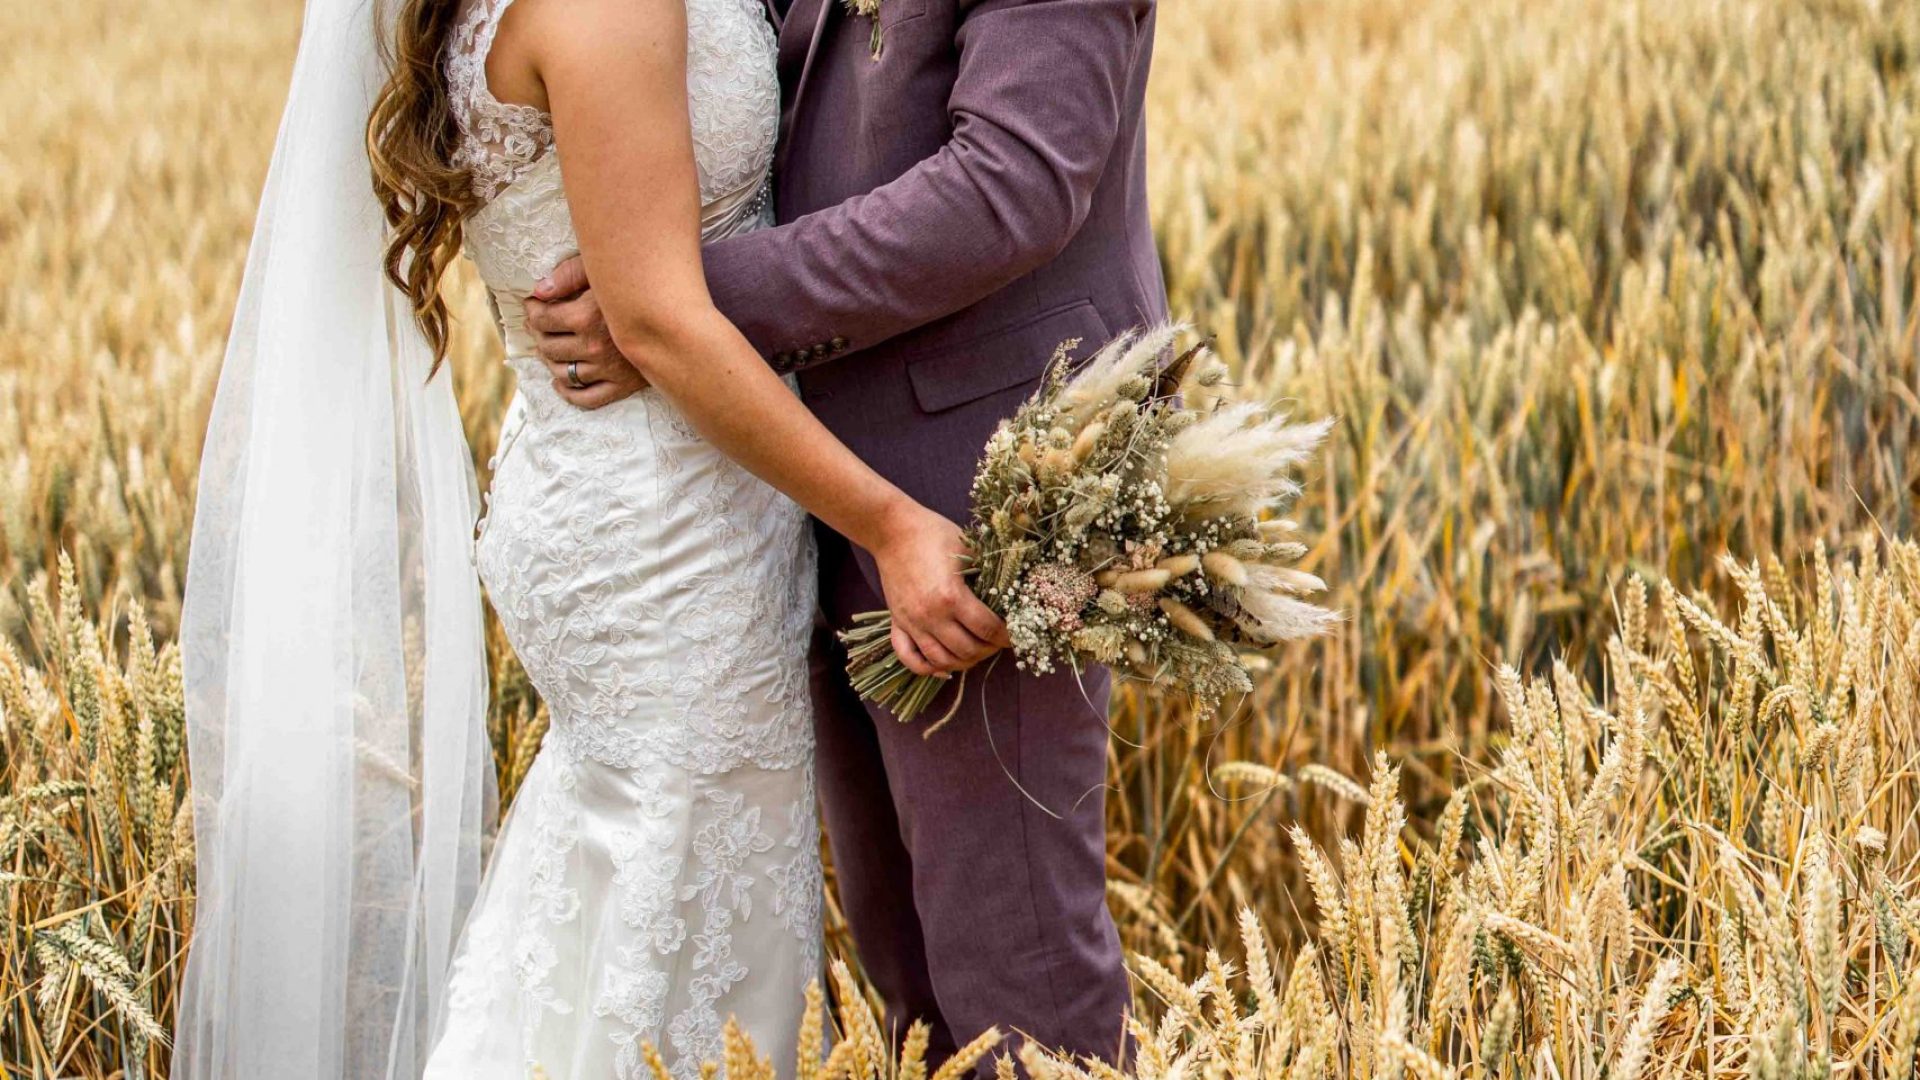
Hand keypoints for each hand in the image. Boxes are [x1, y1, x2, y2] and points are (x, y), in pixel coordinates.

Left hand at [526, 256, 647, 408]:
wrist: (680, 317)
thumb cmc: (639, 287)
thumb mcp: (605, 270)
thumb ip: (569, 275)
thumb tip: (538, 292)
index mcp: (586, 317)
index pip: (542, 319)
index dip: (532, 311)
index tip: (533, 305)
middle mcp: (594, 347)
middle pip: (548, 347)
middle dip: (539, 335)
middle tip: (539, 325)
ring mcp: (607, 370)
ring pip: (563, 373)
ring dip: (550, 361)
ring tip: (550, 348)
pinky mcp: (621, 386)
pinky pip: (586, 398)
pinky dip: (568, 392)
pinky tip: (560, 381)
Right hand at [869, 502, 1009, 677]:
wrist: (893, 530)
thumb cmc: (934, 534)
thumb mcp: (968, 549)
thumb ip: (988, 575)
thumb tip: (1012, 594)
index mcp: (952, 596)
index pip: (987, 629)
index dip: (1006, 636)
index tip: (1015, 634)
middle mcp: (931, 616)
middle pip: (967, 650)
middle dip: (989, 649)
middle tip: (998, 641)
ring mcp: (912, 623)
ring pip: (941, 660)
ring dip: (964, 661)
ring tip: (976, 651)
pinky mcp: (898, 623)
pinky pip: (910, 658)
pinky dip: (927, 669)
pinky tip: (943, 667)